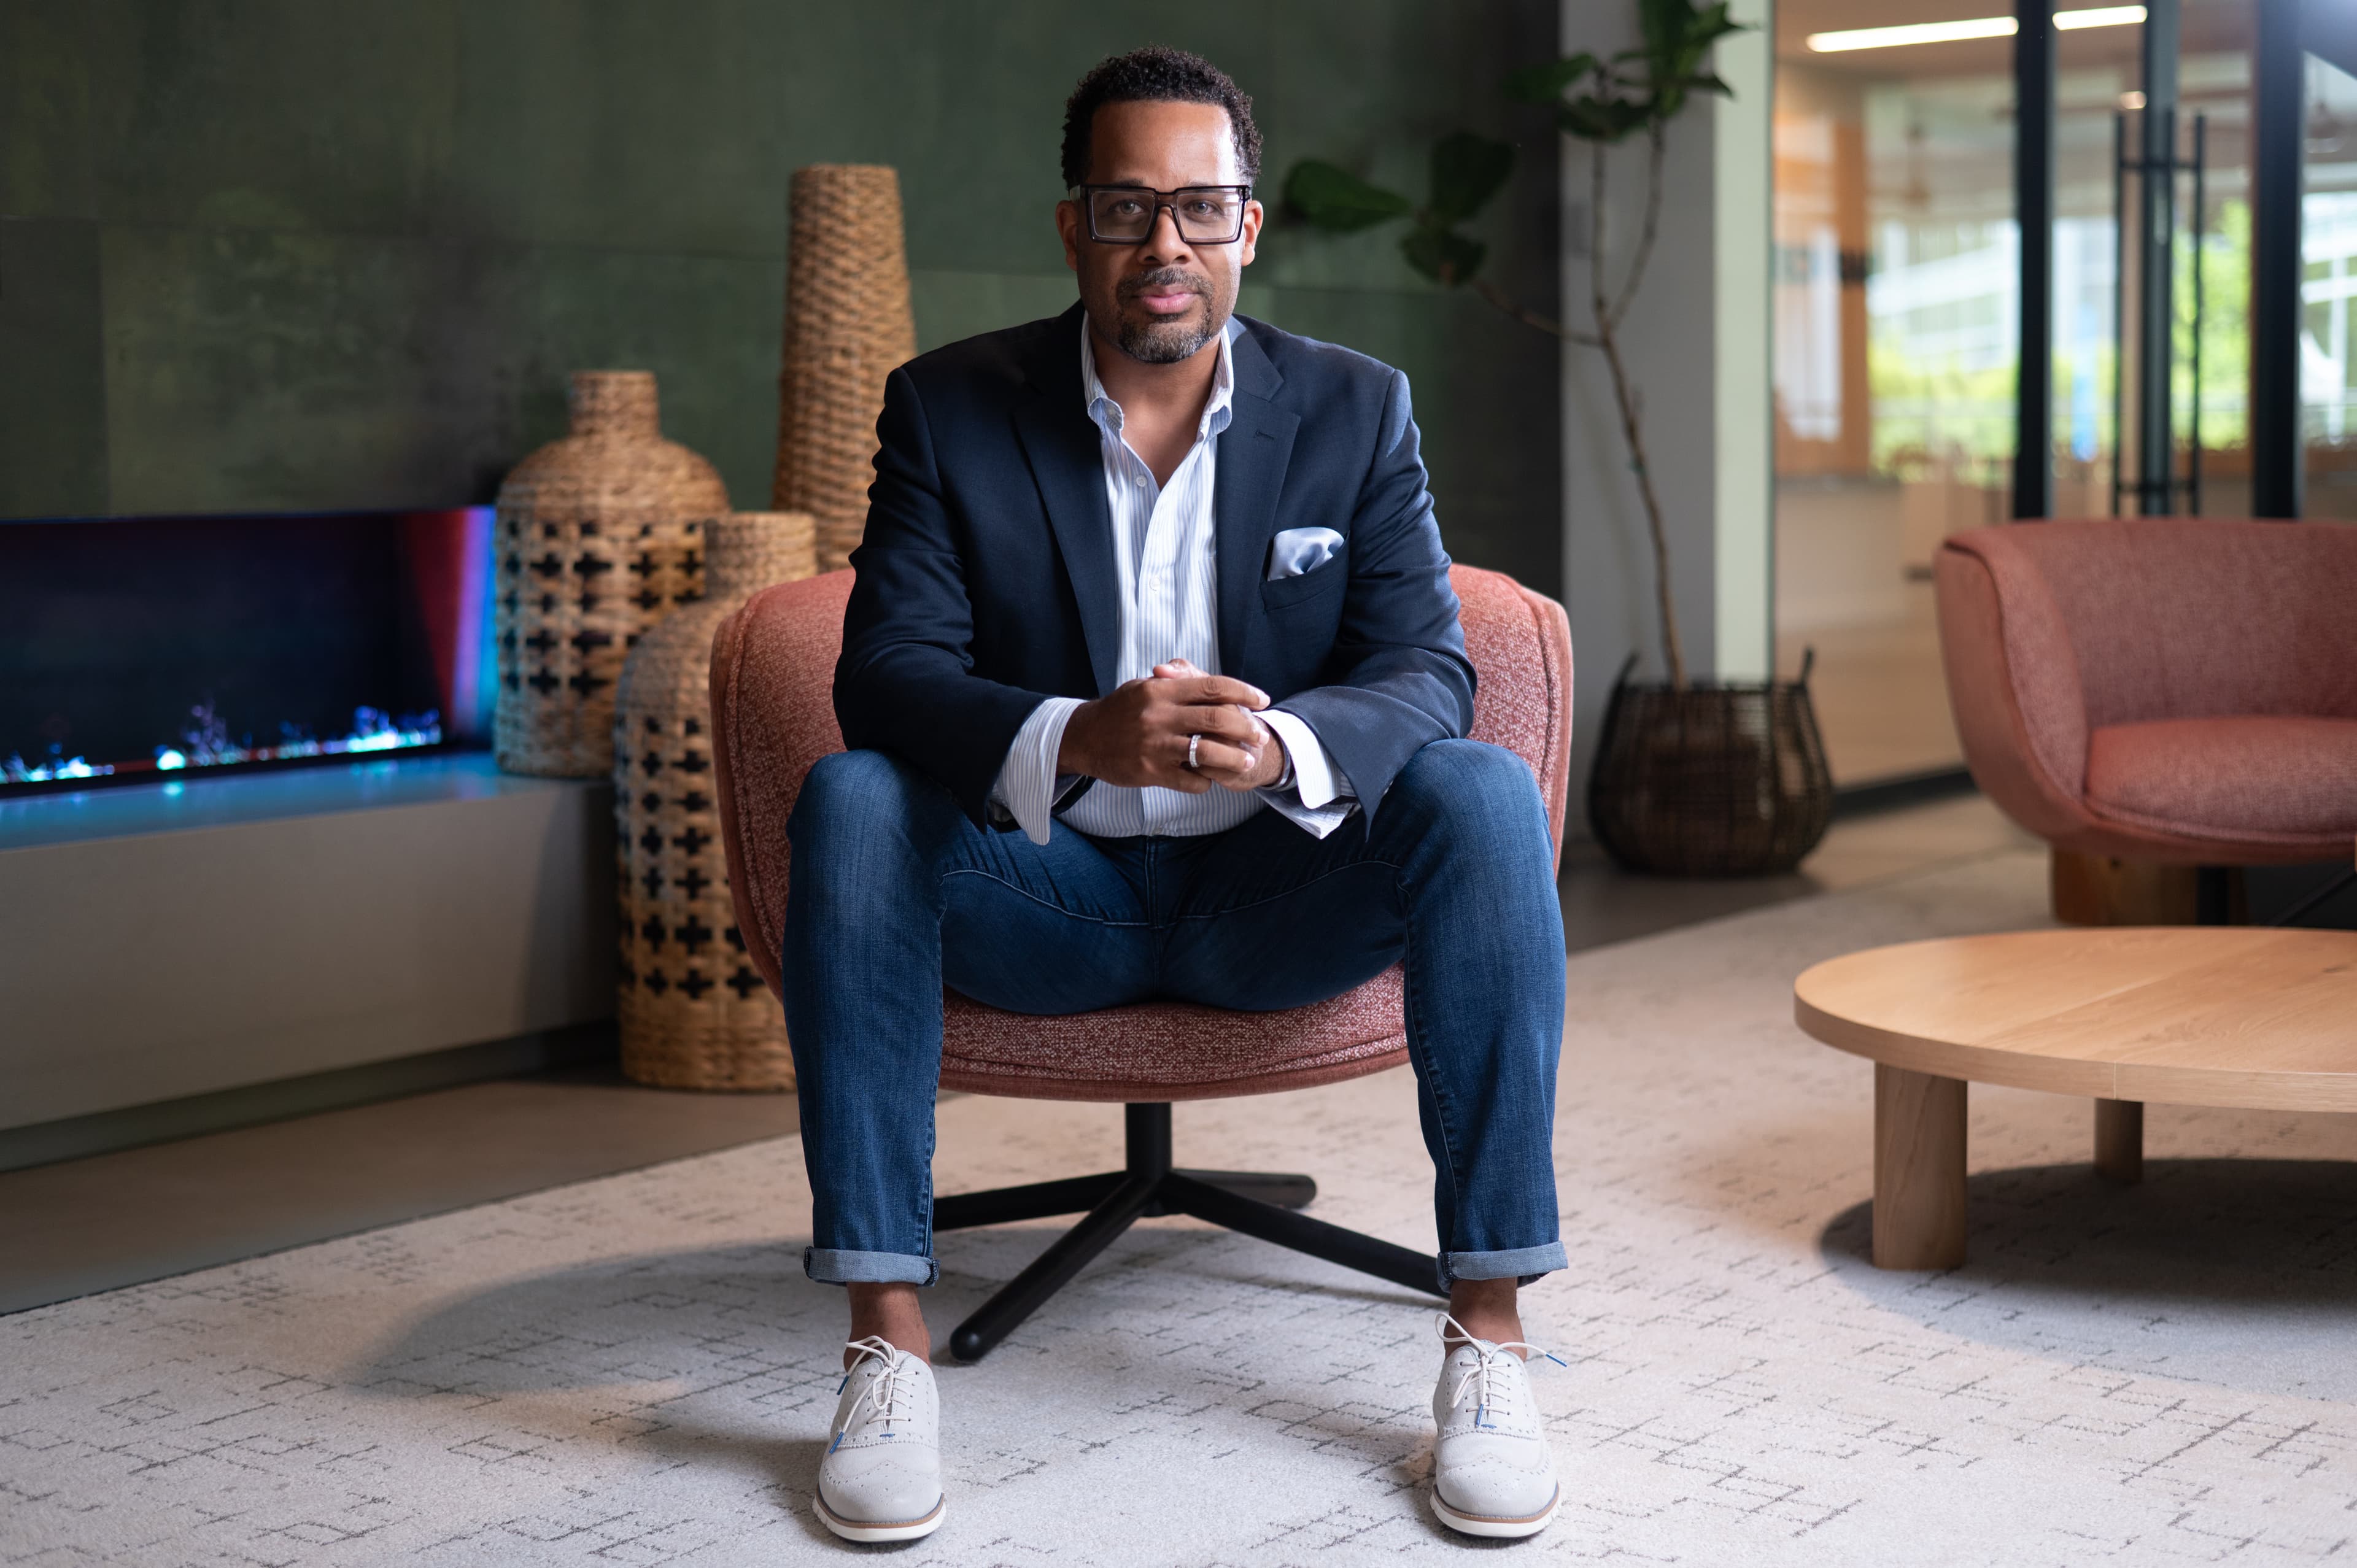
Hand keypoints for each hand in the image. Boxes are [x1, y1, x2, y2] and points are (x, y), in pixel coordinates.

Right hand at [1058, 660, 1283, 793]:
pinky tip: (1210, 778)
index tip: (1263, 700)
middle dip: (1247, 727)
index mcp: (1161, 688)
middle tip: (1261, 735)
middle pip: (1218, 718)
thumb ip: (1177, 680)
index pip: (1213, 686)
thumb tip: (1208, 679)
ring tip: (1247, 762)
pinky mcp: (1150, 771)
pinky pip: (1190, 780)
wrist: (1084, 738)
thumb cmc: (1120, 710)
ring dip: (1234, 758)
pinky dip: (1206, 780)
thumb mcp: (1144, 686)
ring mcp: (1156, 745)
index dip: (1244, 692)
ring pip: (1209, 752)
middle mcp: (1160, 715)